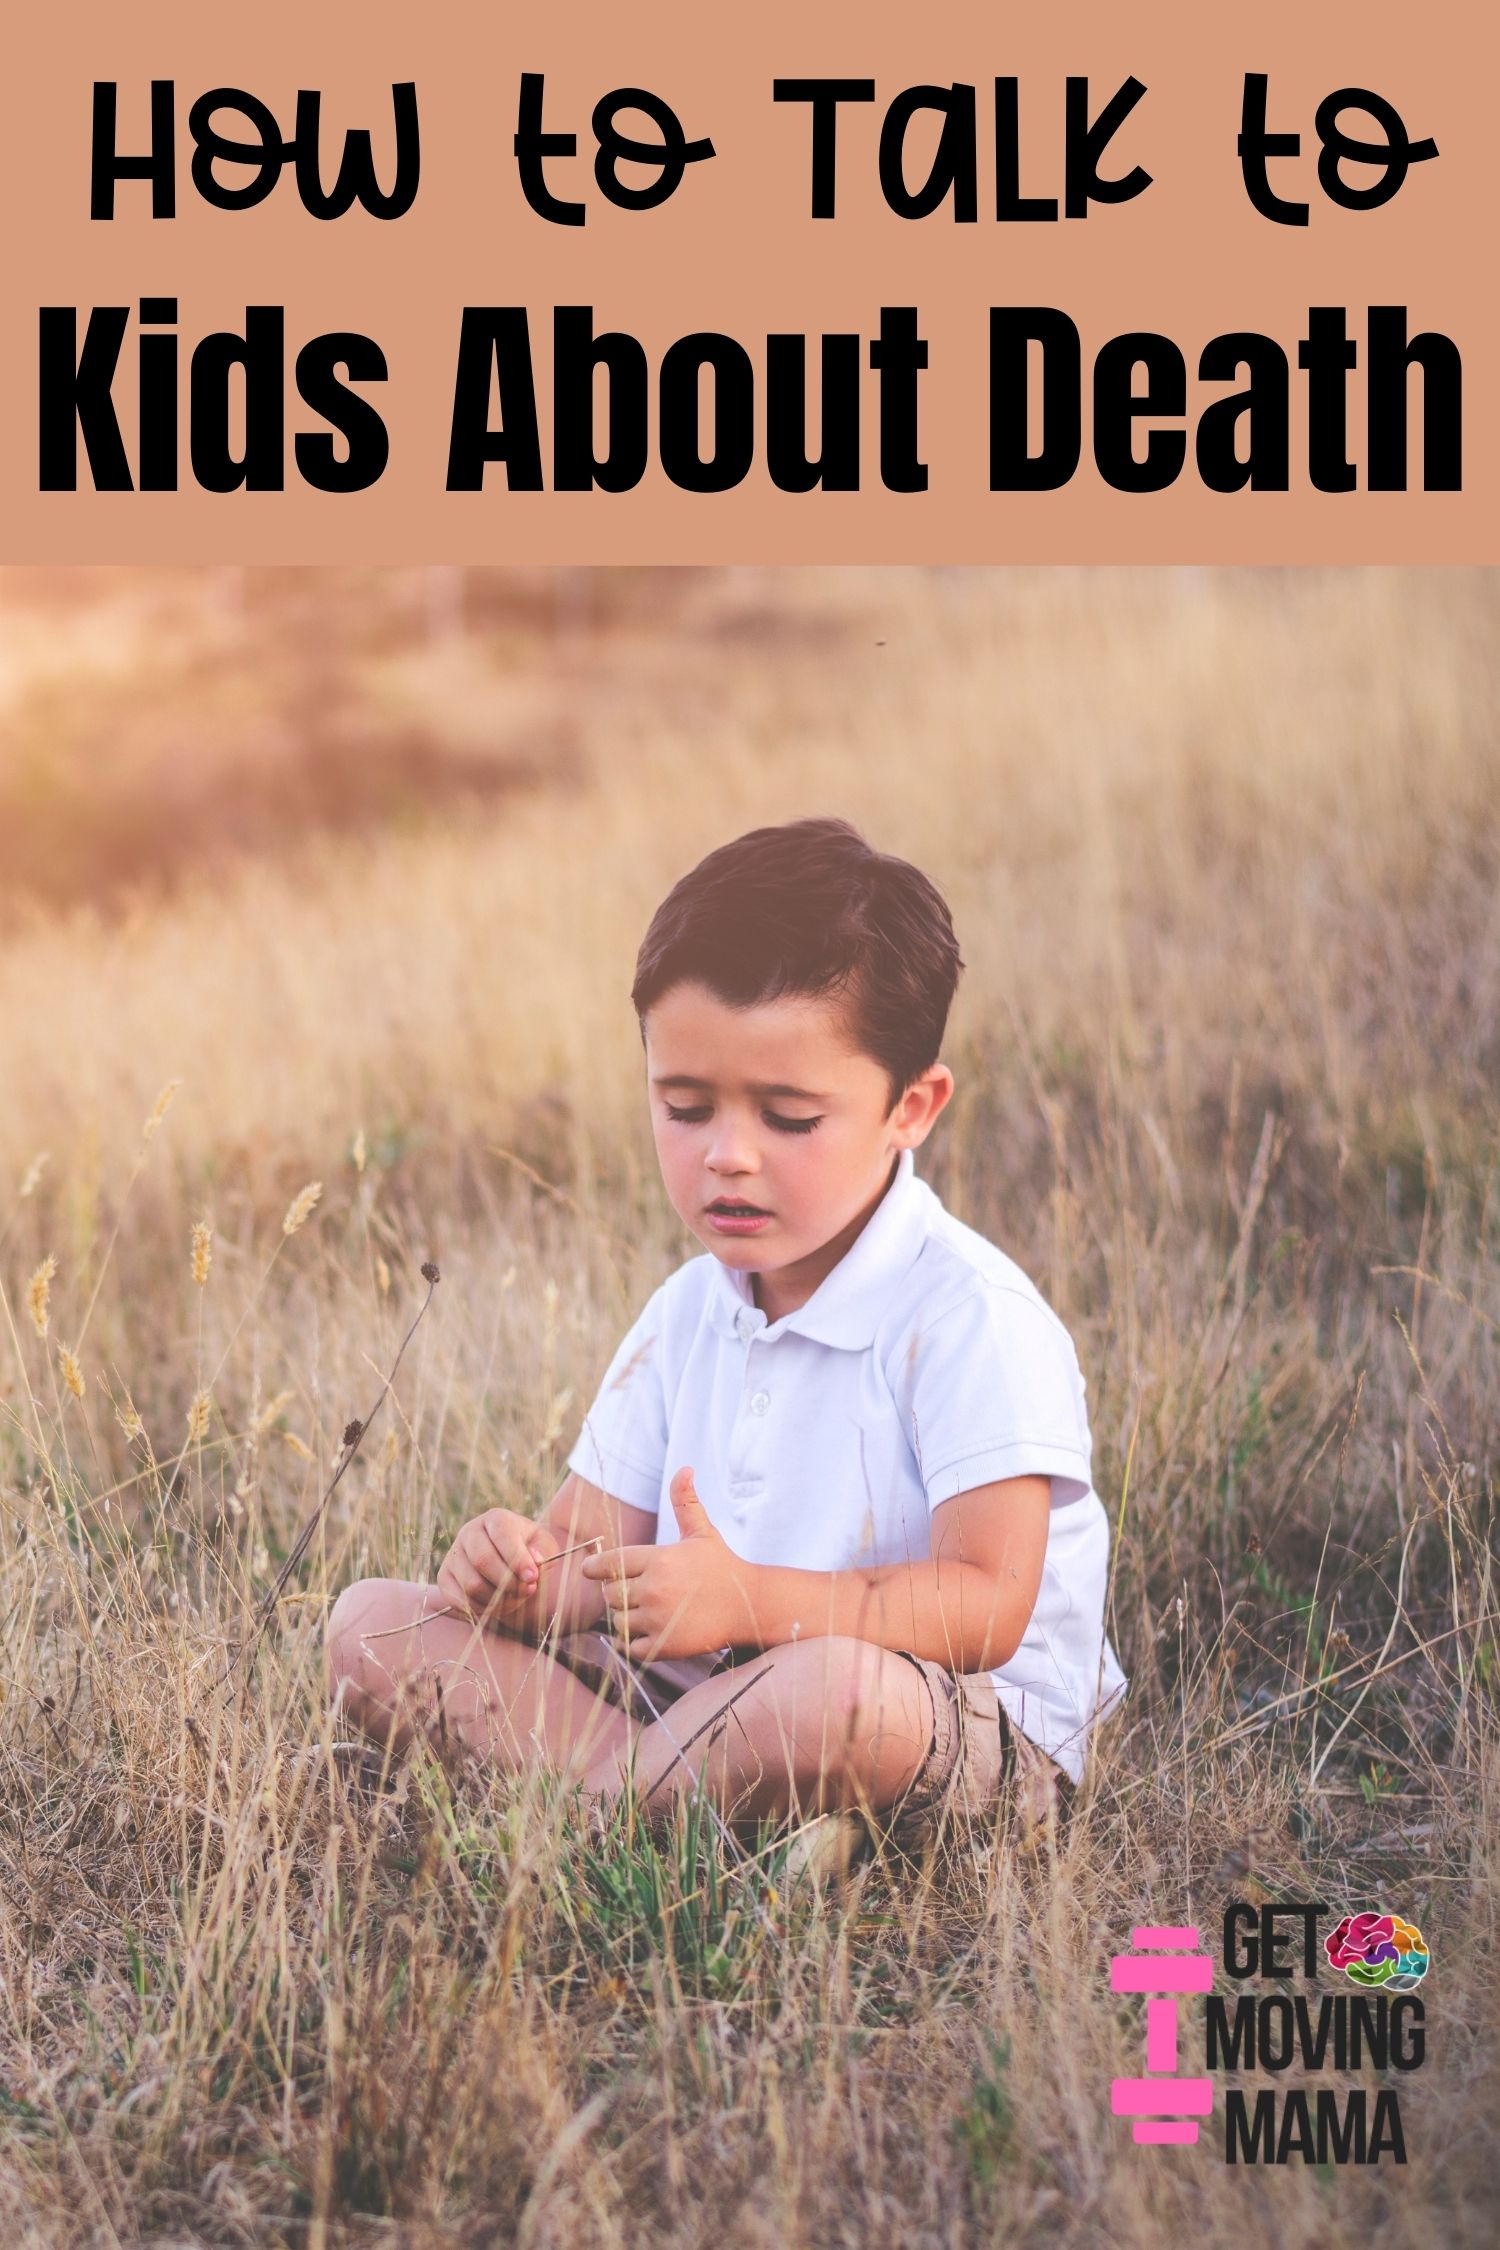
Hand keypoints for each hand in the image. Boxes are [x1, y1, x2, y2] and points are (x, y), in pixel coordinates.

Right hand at [435, 1507, 564, 1628]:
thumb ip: (543, 1551)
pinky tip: (500, 1604)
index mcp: (495, 1519)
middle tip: (528, 1591)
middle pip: (482, 1561)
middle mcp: (469, 1532)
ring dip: (498, 1600)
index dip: (517, 1559)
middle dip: (508, 1583)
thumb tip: (533, 1560)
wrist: (509, 1564)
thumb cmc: (530, 1552)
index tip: (532, 1578)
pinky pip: (461, 1600)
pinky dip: (483, 1609)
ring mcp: (453, 1555)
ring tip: (517, 1598)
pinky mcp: (444, 1578)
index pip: (502, 1534)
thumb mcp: (544, 1547)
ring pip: (471, 1585)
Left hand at [579, 1467, 760, 1662]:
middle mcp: (655, 1588)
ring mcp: (659, 1619)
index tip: (594, 1571)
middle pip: (609, 1594)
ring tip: (645, 1610)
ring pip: (618, 1621)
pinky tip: (648, 1630)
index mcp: (658, 1559)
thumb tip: (685, 1468)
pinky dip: (633, 1642)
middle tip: (635, 1591)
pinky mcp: (664, 1645)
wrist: (748, 1605)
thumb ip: (686, 1501)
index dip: (596, 1568)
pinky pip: (629, 1647)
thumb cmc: (721, 1566)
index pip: (607, 1564)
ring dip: (625, 1618)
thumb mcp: (702, 1532)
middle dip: (617, 1593)